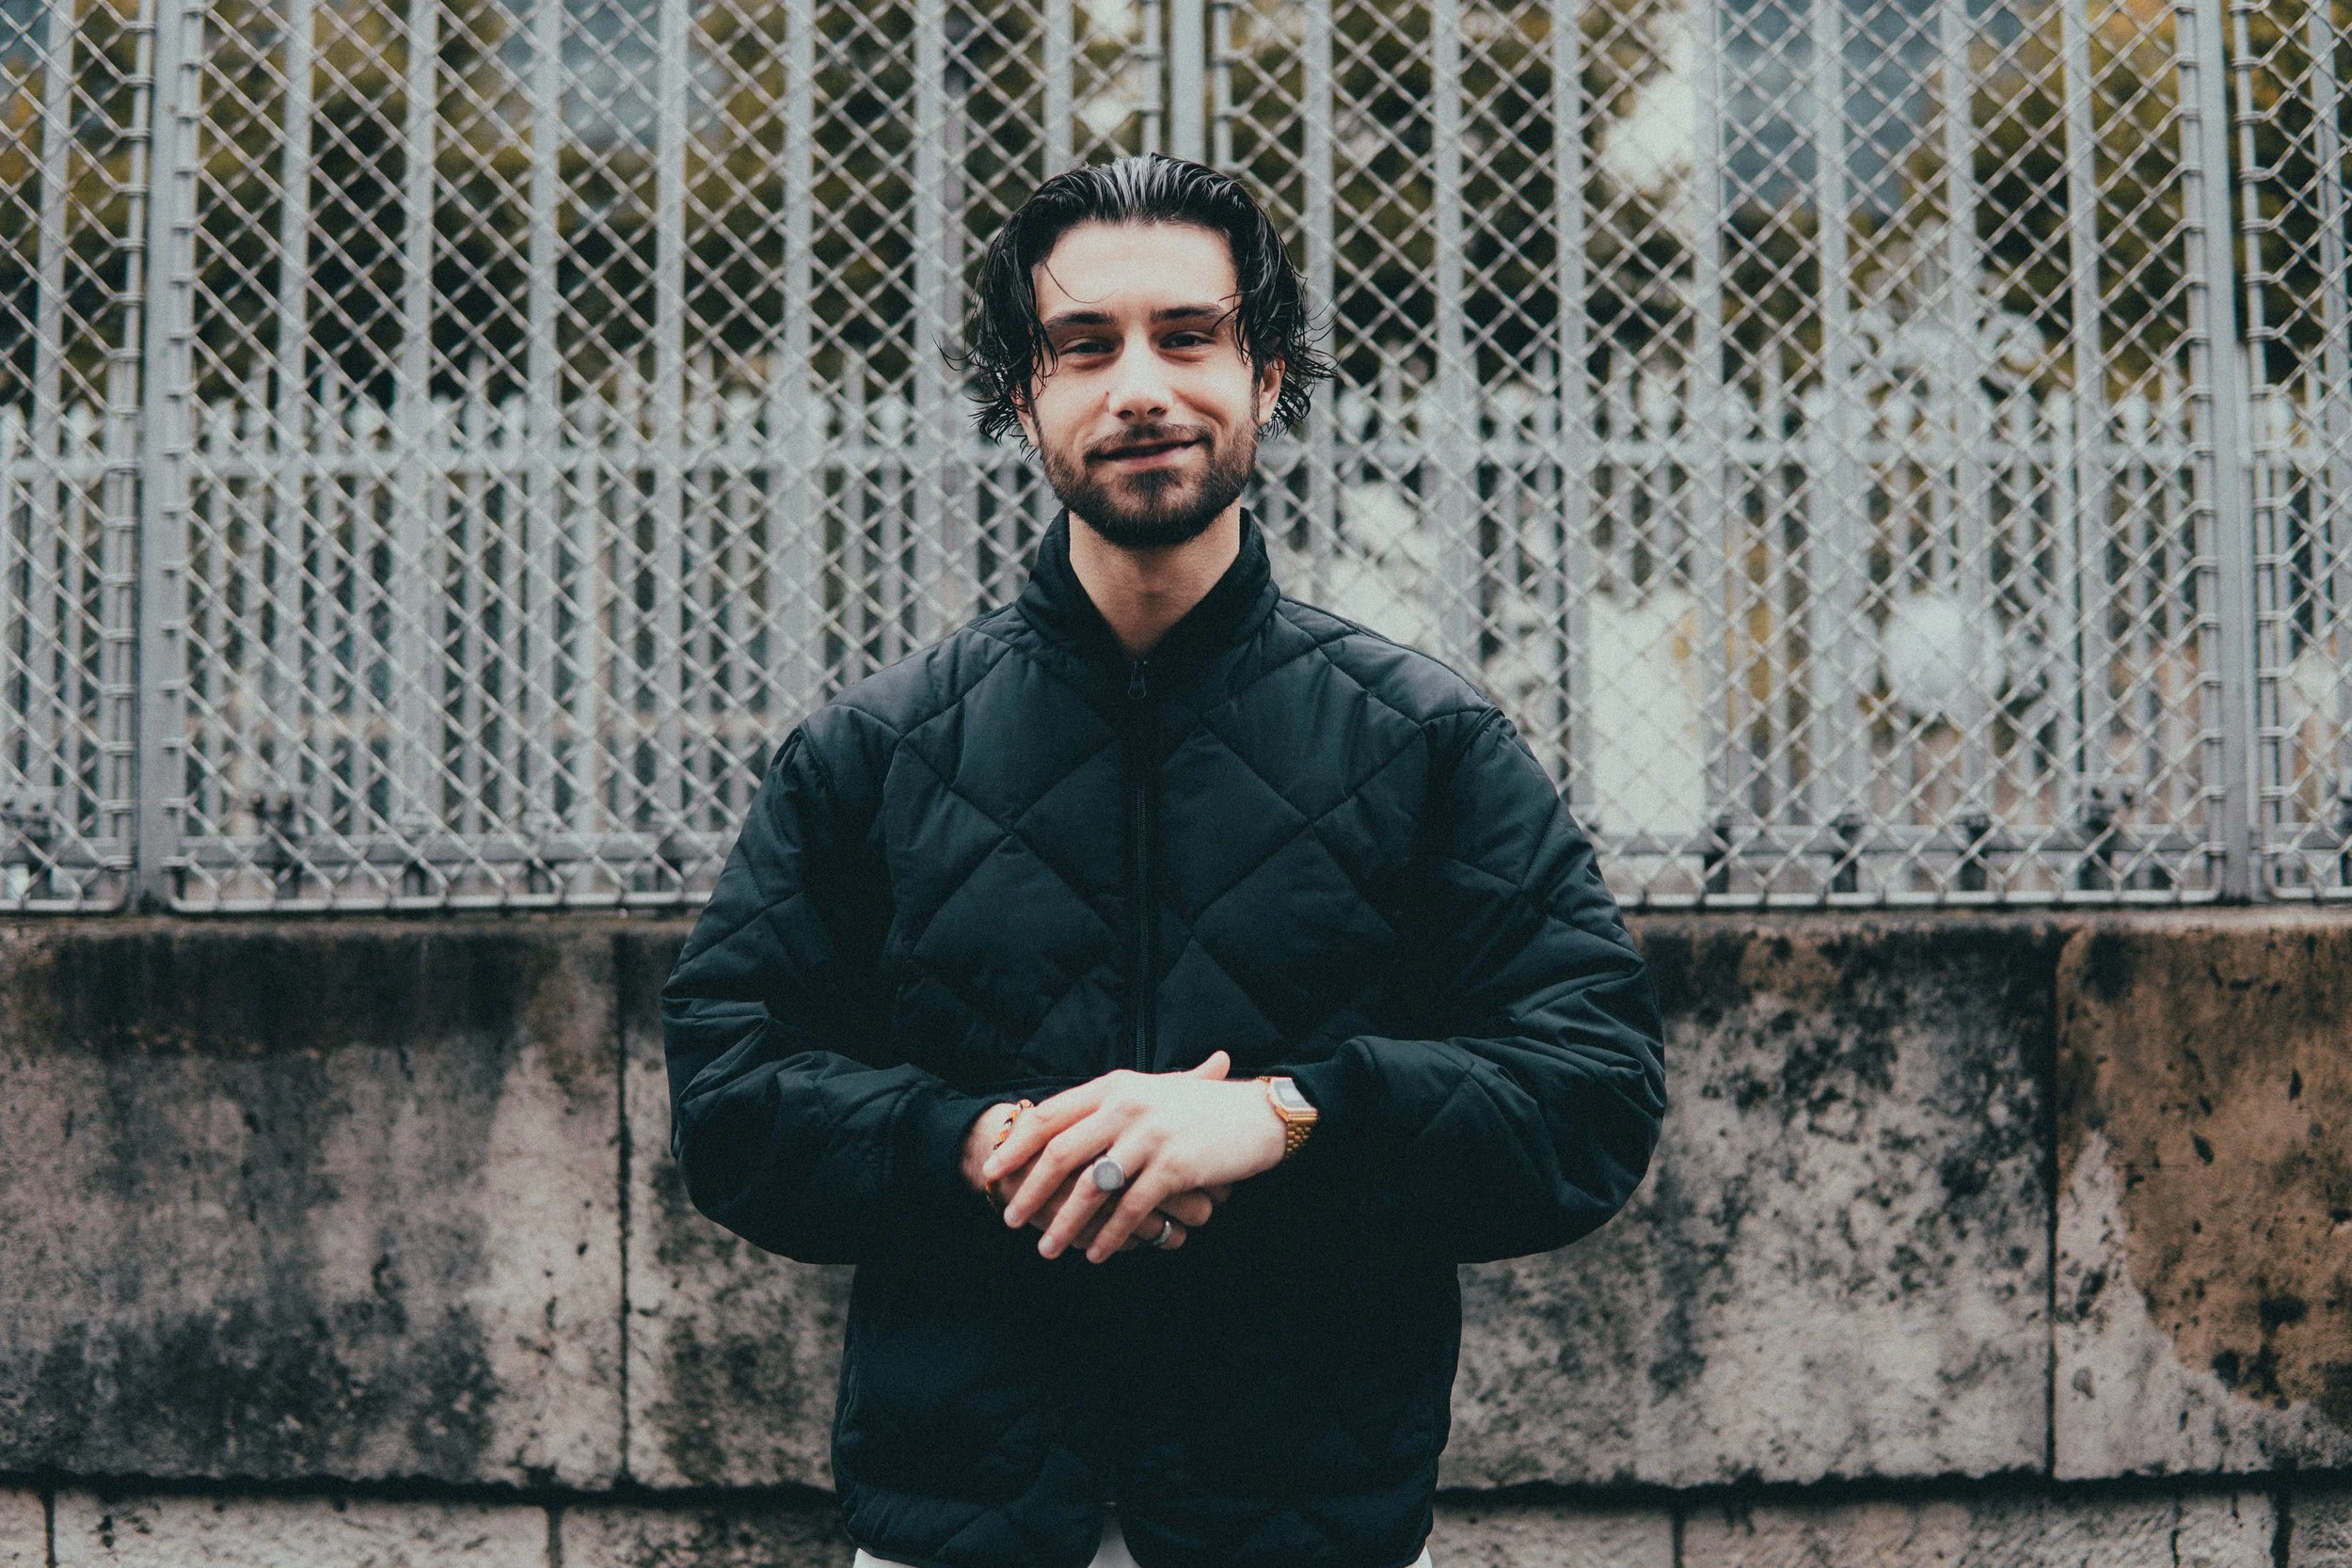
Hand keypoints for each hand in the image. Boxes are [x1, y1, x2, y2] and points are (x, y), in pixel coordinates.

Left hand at [983, 1050, 1286, 1262]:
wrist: (1261, 1115)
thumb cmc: (1206, 1109)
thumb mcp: (1154, 1094)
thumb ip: (1112, 1107)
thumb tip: (1064, 1131)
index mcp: (1116, 1086)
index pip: (1051, 1115)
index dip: (1016, 1145)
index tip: (991, 1170)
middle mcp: (1127, 1106)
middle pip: (1060, 1152)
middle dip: (1030, 1190)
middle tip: (1009, 1218)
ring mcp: (1151, 1135)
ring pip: (1092, 1187)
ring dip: (1065, 1222)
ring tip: (1047, 1248)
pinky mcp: (1175, 1165)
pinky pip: (1131, 1208)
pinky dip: (1111, 1235)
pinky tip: (1097, 1254)